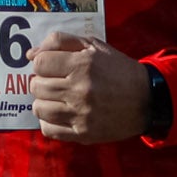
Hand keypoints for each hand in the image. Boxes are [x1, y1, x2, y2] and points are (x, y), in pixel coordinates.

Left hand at [29, 32, 149, 145]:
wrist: (146, 99)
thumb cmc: (118, 70)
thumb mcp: (94, 46)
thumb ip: (61, 42)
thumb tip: (30, 54)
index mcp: (83, 64)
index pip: (39, 64)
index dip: (43, 64)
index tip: (52, 67)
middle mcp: (80, 89)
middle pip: (36, 86)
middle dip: (42, 82)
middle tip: (55, 82)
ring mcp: (80, 114)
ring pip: (39, 108)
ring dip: (44, 102)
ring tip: (57, 98)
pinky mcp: (82, 133)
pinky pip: (48, 130)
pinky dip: (49, 122)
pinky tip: (61, 114)